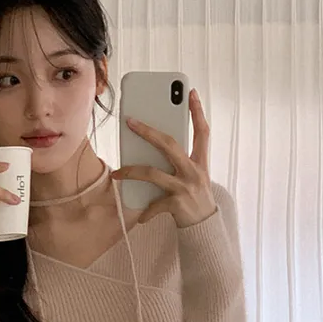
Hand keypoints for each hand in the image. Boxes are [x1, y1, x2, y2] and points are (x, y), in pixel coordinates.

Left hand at [111, 89, 216, 227]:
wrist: (206, 228)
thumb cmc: (195, 199)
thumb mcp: (194, 177)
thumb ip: (179, 163)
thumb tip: (152, 149)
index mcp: (201, 162)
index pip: (202, 131)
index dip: (198, 111)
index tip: (190, 93)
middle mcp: (194, 171)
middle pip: (169, 144)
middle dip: (148, 132)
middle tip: (130, 121)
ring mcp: (185, 187)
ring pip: (152, 173)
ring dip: (131, 171)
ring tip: (116, 174)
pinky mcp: (177, 204)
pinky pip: (154, 204)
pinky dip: (146, 211)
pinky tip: (140, 217)